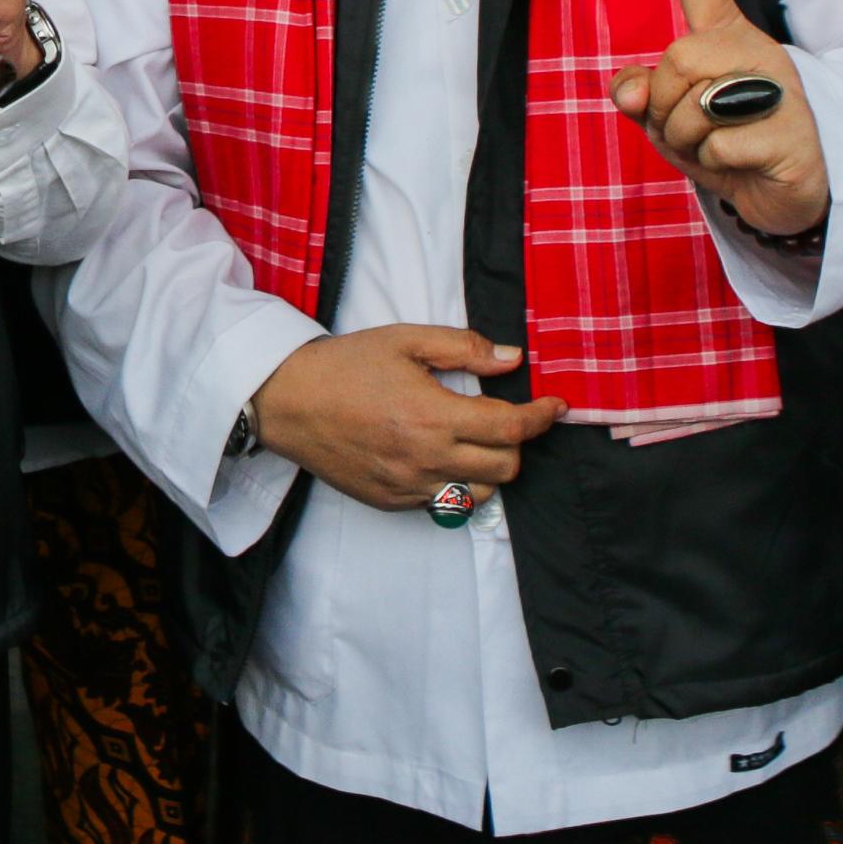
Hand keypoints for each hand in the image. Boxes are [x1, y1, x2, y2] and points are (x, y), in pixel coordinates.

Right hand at [248, 326, 565, 515]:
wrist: (287, 401)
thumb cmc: (344, 365)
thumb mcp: (405, 340)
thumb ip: (464, 348)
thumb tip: (511, 358)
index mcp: (434, 416)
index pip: (512, 428)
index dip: (543, 417)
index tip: (555, 406)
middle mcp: (426, 459)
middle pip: (506, 468)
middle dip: (517, 442)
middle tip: (506, 418)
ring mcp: (409, 486)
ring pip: (481, 494)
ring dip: (490, 469)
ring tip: (475, 441)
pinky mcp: (392, 501)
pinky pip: (444, 503)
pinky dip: (456, 483)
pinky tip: (440, 456)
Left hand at [606, 0, 829, 236]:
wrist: (782, 196)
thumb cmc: (722, 146)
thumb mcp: (668, 120)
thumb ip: (641, 95)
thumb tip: (629, 92)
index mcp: (723, 39)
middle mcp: (754, 51)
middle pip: (677, 60)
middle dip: (664, 109)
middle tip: (693, 132)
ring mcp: (779, 89)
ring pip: (694, 107)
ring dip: (688, 144)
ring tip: (720, 149)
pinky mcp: (792, 132)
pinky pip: (720, 146)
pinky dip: (717, 167)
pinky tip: (747, 165)